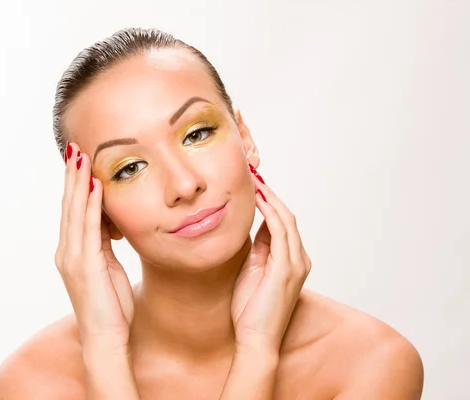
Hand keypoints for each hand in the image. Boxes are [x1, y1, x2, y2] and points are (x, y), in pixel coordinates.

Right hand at [54, 142, 133, 353]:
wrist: (106, 338)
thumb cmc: (111, 306)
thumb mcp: (109, 267)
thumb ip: (105, 243)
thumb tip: (111, 221)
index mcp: (73, 251)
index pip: (73, 210)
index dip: (75, 184)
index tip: (80, 160)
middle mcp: (67, 251)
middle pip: (69, 205)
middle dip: (72, 175)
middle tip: (75, 148)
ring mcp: (73, 257)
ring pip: (75, 211)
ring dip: (78, 182)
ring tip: (82, 156)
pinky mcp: (84, 265)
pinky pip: (88, 228)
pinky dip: (90, 205)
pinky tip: (95, 186)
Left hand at [230, 164, 311, 353]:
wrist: (255, 339)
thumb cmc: (250, 310)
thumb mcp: (251, 271)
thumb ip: (257, 250)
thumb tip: (252, 229)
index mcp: (291, 261)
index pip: (282, 224)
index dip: (268, 202)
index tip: (252, 185)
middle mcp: (298, 259)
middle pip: (287, 217)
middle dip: (270, 194)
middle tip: (254, 174)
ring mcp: (295, 263)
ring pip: (286, 220)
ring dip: (270, 197)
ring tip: (255, 179)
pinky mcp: (286, 268)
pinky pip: (279, 231)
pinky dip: (270, 211)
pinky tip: (258, 198)